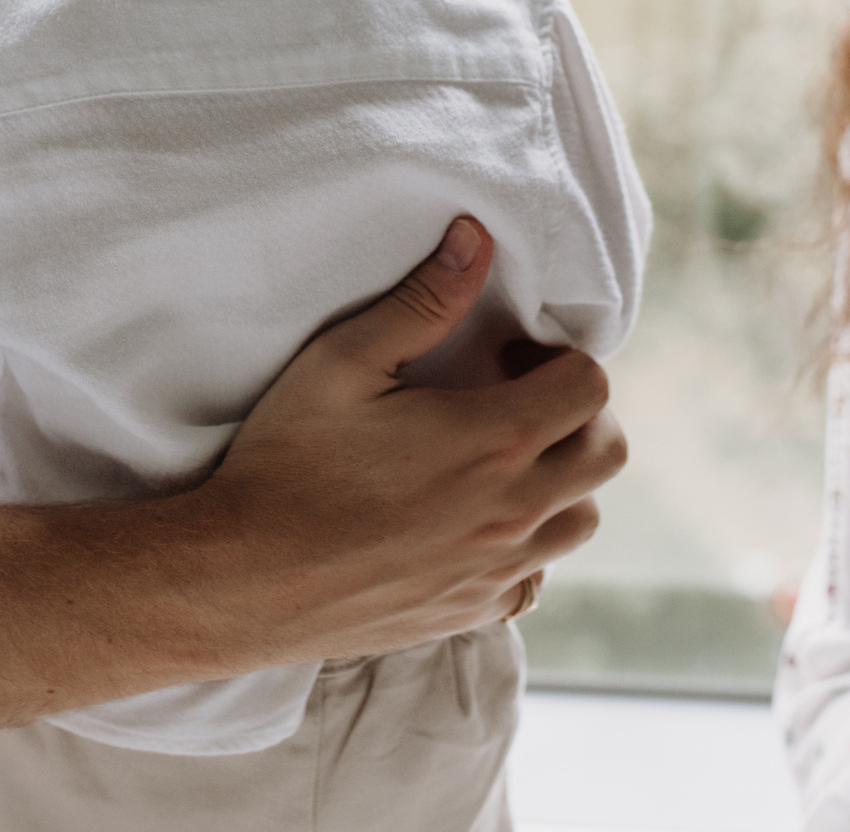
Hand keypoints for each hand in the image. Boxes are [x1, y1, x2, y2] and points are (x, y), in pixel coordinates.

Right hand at [187, 215, 626, 664]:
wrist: (244, 579)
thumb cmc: (287, 463)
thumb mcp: (343, 362)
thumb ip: (422, 300)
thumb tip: (476, 237)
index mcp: (492, 442)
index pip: (591, 386)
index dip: (558, 359)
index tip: (506, 358)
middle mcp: (511, 512)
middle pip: (606, 454)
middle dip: (577, 415)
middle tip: (513, 399)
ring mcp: (495, 570)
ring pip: (581, 520)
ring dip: (559, 482)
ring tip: (497, 460)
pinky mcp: (470, 611)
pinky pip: (535, 579)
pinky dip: (524, 547)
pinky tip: (470, 522)